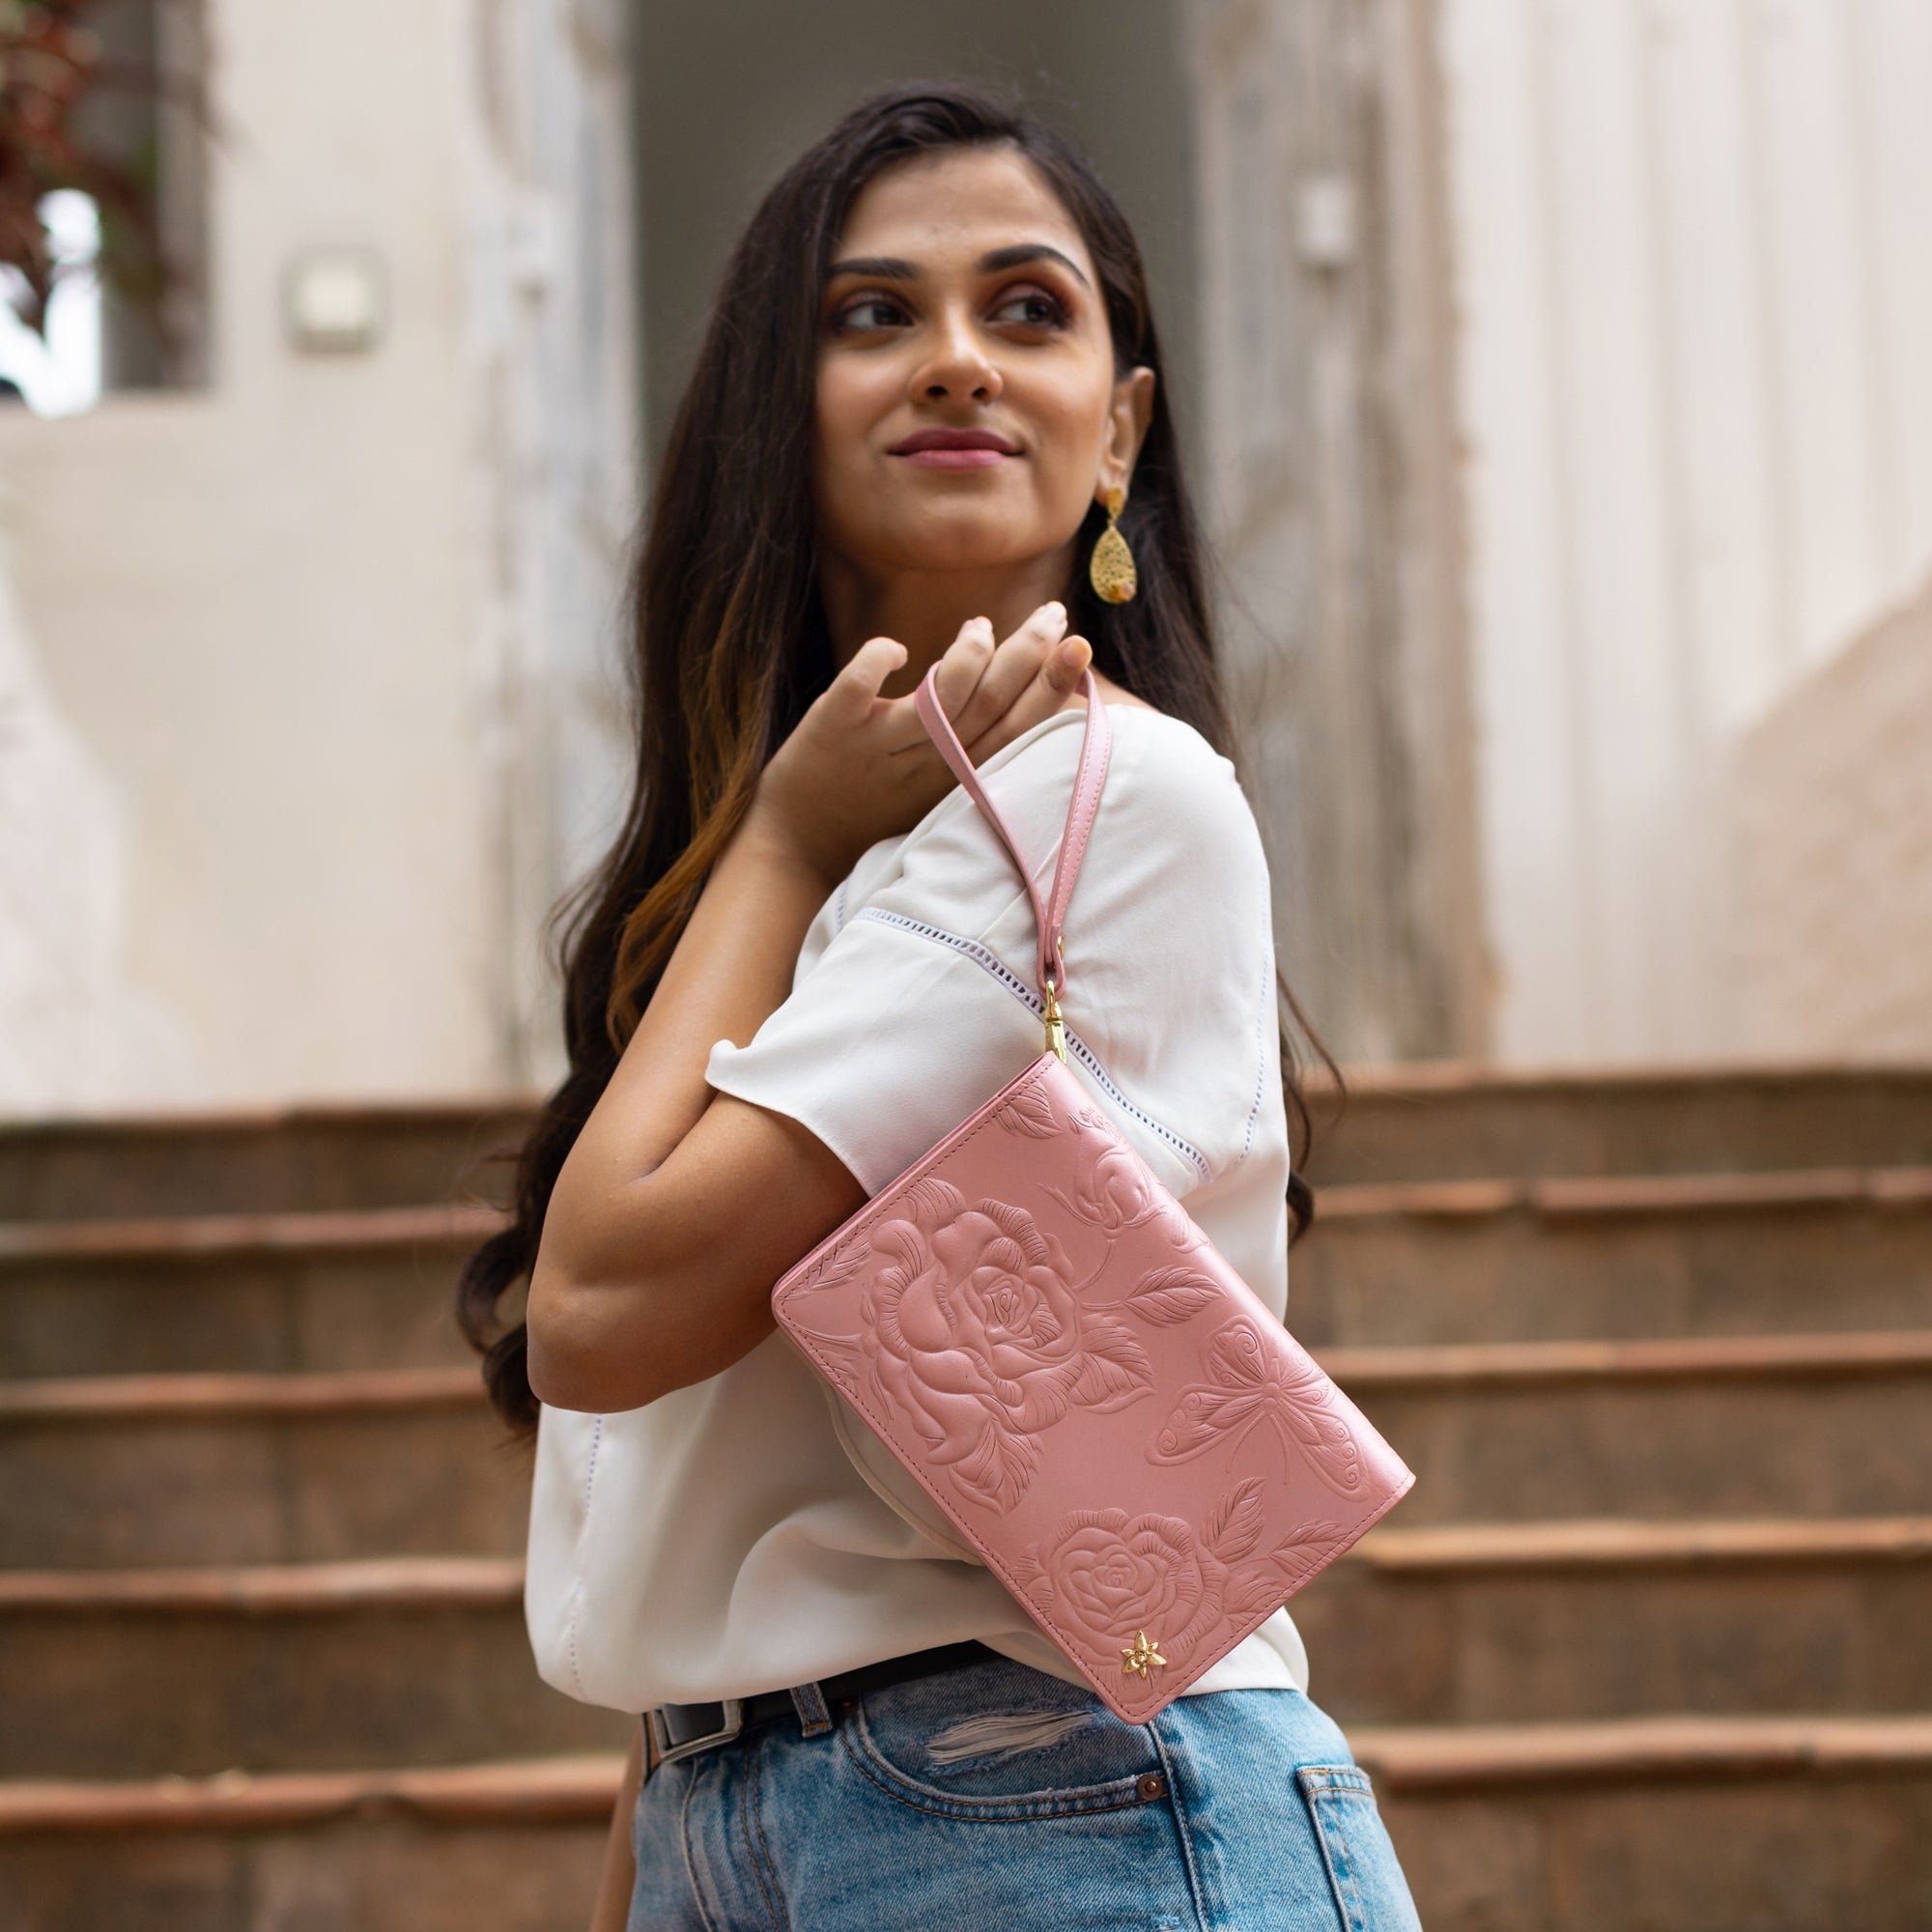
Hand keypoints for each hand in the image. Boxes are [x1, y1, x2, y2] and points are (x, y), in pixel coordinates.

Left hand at [747, 602, 1093, 888]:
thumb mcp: (942, 783)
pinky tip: (896, 649)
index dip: (1051, 688)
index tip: (1080, 645)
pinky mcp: (835, 732)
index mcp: (959, 776)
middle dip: (1028, 657)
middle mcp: (928, 763)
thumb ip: (981, 741)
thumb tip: (1034, 689)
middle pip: (988, 707)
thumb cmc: (881, 806)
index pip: (1018, 730)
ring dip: (965, 659)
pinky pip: (857, 692)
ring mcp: (881, 748)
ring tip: (979, 627)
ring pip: (937, 703)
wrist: (802, 849)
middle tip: (1054, 613)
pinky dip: (876, 662)